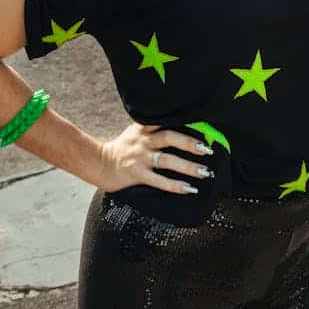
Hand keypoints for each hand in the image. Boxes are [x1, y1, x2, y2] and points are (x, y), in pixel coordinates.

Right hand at [98, 122, 214, 194]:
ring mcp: (140, 157)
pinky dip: (174, 185)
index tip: (202, 123)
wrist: (100, 163)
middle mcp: (143, 140)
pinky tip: (188, 188)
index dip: (183, 120)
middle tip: (207, 150)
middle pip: (169, 137)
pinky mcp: (137, 174)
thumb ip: (154, 128)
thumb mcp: (136, 132)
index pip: (165, 120)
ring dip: (188, 167)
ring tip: (204, 172)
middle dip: (190, 143)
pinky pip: (159, 180)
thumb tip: (181, 127)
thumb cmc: (124, 148)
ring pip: (167, 160)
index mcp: (144, 127)